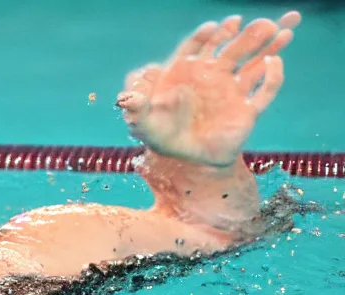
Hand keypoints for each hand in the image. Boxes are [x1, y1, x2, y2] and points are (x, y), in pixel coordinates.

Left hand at [117, 12, 300, 166]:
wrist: (185, 159)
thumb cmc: (161, 136)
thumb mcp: (141, 121)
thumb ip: (134, 105)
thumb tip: (125, 97)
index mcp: (188, 71)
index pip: (199, 46)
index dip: (206, 35)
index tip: (214, 28)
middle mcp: (212, 76)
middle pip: (232, 49)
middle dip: (246, 34)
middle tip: (259, 23)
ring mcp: (231, 91)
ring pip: (254, 64)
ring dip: (268, 46)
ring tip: (281, 27)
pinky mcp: (247, 110)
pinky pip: (265, 91)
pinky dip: (272, 77)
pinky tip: (274, 63)